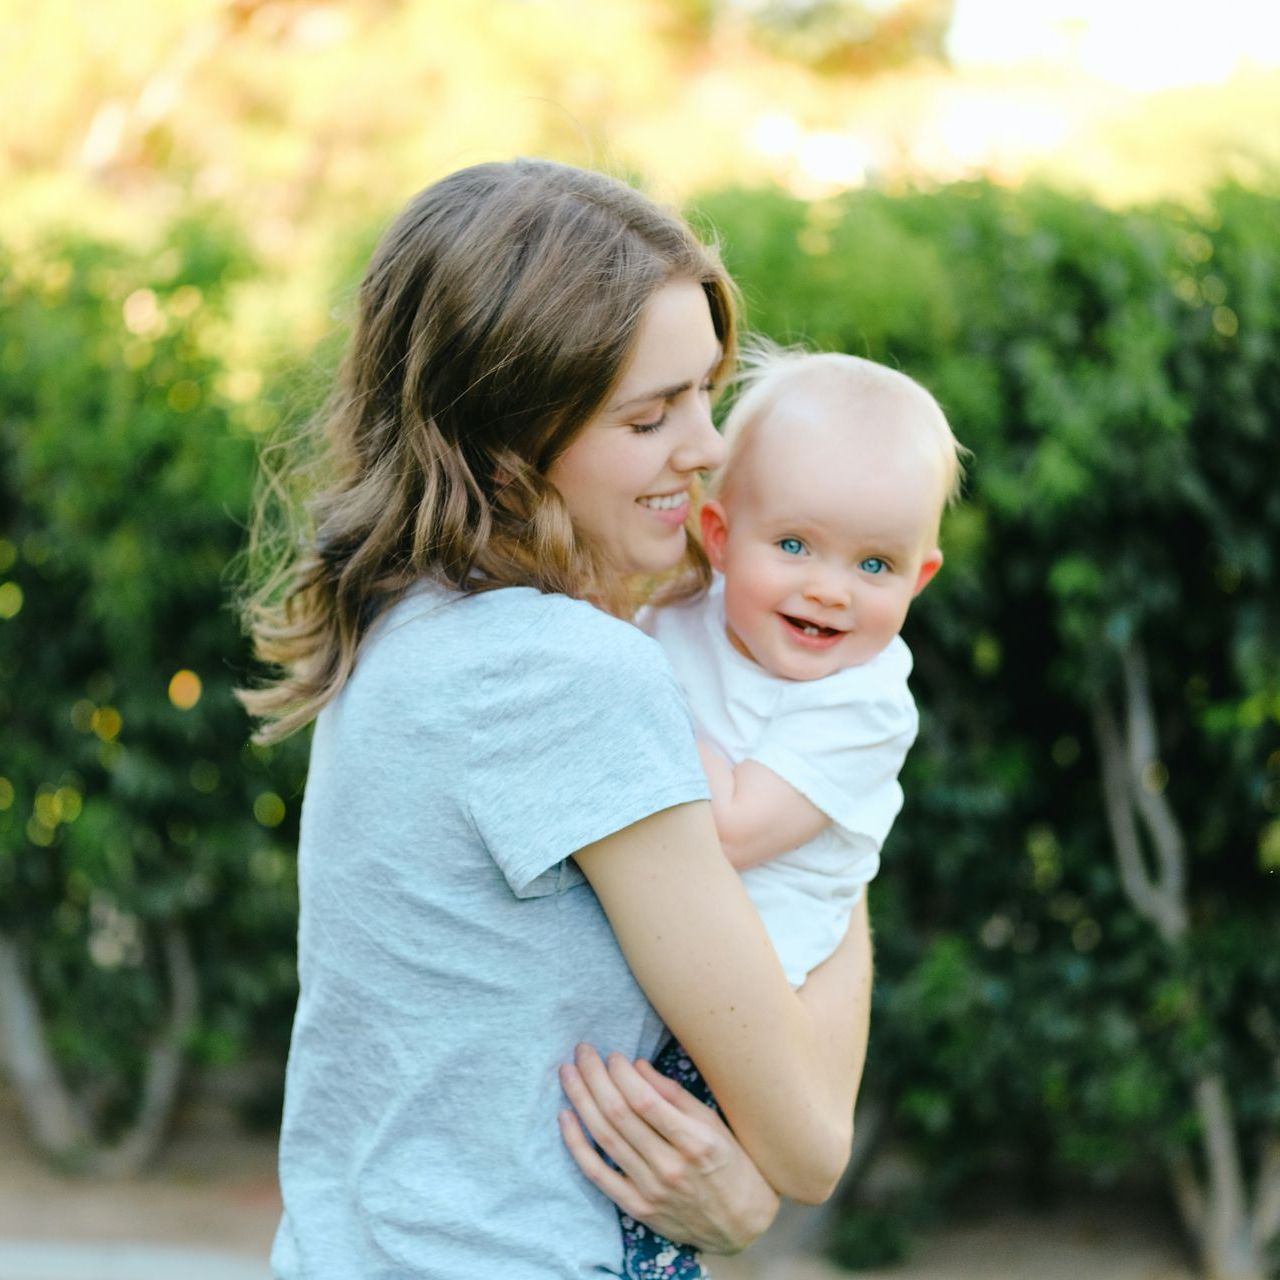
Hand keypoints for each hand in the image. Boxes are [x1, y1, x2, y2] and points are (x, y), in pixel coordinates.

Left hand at [559, 1044, 779, 1254]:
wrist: (740, 1225)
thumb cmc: (732, 1165)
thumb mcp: (714, 1124)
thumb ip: (675, 1096)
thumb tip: (637, 1066)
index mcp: (695, 1142)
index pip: (645, 1101)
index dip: (622, 1074)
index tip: (612, 1055)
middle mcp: (670, 1167)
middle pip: (619, 1115)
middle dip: (595, 1077)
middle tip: (582, 1052)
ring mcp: (650, 1190)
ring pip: (605, 1138)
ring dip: (582, 1101)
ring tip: (568, 1073)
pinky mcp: (636, 1208)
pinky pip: (597, 1174)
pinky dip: (577, 1145)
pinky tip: (566, 1117)